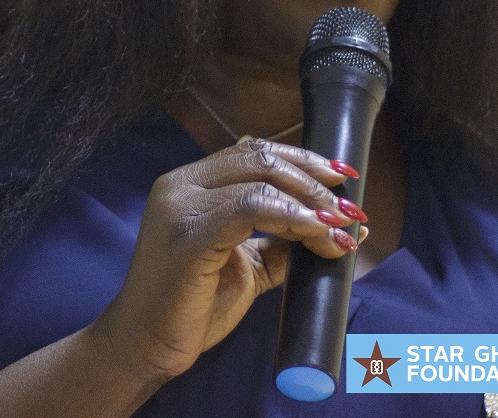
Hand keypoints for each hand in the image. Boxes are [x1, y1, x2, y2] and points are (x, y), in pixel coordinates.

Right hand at [87, 137, 360, 382]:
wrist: (146, 345)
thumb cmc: (191, 308)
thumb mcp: (245, 266)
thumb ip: (278, 242)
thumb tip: (334, 227)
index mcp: (190, 184)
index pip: (252, 152)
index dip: (303, 160)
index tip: (344, 178)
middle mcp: (181, 185)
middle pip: (260, 158)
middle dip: (315, 181)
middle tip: (350, 210)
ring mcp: (181, 207)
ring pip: (260, 181)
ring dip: (311, 203)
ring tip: (341, 230)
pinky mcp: (189, 236)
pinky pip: (250, 209)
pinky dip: (293, 218)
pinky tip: (318, 234)